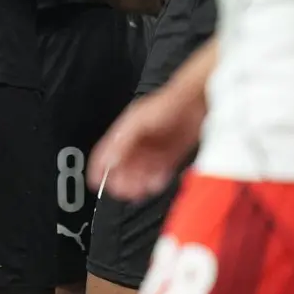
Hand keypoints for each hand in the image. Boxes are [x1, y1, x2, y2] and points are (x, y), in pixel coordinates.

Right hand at [89, 86, 204, 198]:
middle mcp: (139, 140)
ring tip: (139, 192)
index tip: (98, 182)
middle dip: (122, 180)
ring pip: (142, 171)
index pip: (107, 153)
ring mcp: (155, 147)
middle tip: (123, 192)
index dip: (100, 168)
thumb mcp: (136, 123)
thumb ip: (121, 142)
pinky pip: (160, 172)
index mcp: (126, 131)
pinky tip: (155, 184)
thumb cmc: (166, 104)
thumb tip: (108, 161)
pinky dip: (156, 180)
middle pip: (124, 166)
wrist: (194, 101)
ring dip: (139, 183)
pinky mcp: (171, 154)